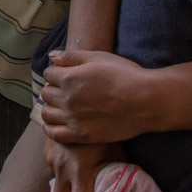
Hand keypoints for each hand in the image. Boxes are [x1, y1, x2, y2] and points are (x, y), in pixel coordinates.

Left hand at [40, 49, 158, 145]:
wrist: (145, 101)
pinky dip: (50, 128)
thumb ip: (72, 56)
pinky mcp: (81, 135)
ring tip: (59, 105)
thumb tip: (52, 56)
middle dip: (53, 88)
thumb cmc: (125, 75)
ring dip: (50, 107)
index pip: (49, 74)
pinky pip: (55, 134)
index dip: (56, 72)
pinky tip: (54, 124)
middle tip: (64, 89)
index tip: (65, 74)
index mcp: (69, 78)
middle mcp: (67, 99)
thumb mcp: (98, 57)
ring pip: (47, 114)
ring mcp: (73, 119)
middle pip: (46, 93)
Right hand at [43, 135, 118, 191]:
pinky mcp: (47, 152)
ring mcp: (52, 160)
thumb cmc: (105, 128)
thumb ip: (116, 173)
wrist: (78, 100)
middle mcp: (63, 169)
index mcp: (81, 172)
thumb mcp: (115, 151)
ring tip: (77, 189)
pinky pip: (54, 170)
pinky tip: (73, 162)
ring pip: (55, 188)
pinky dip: (62, 173)